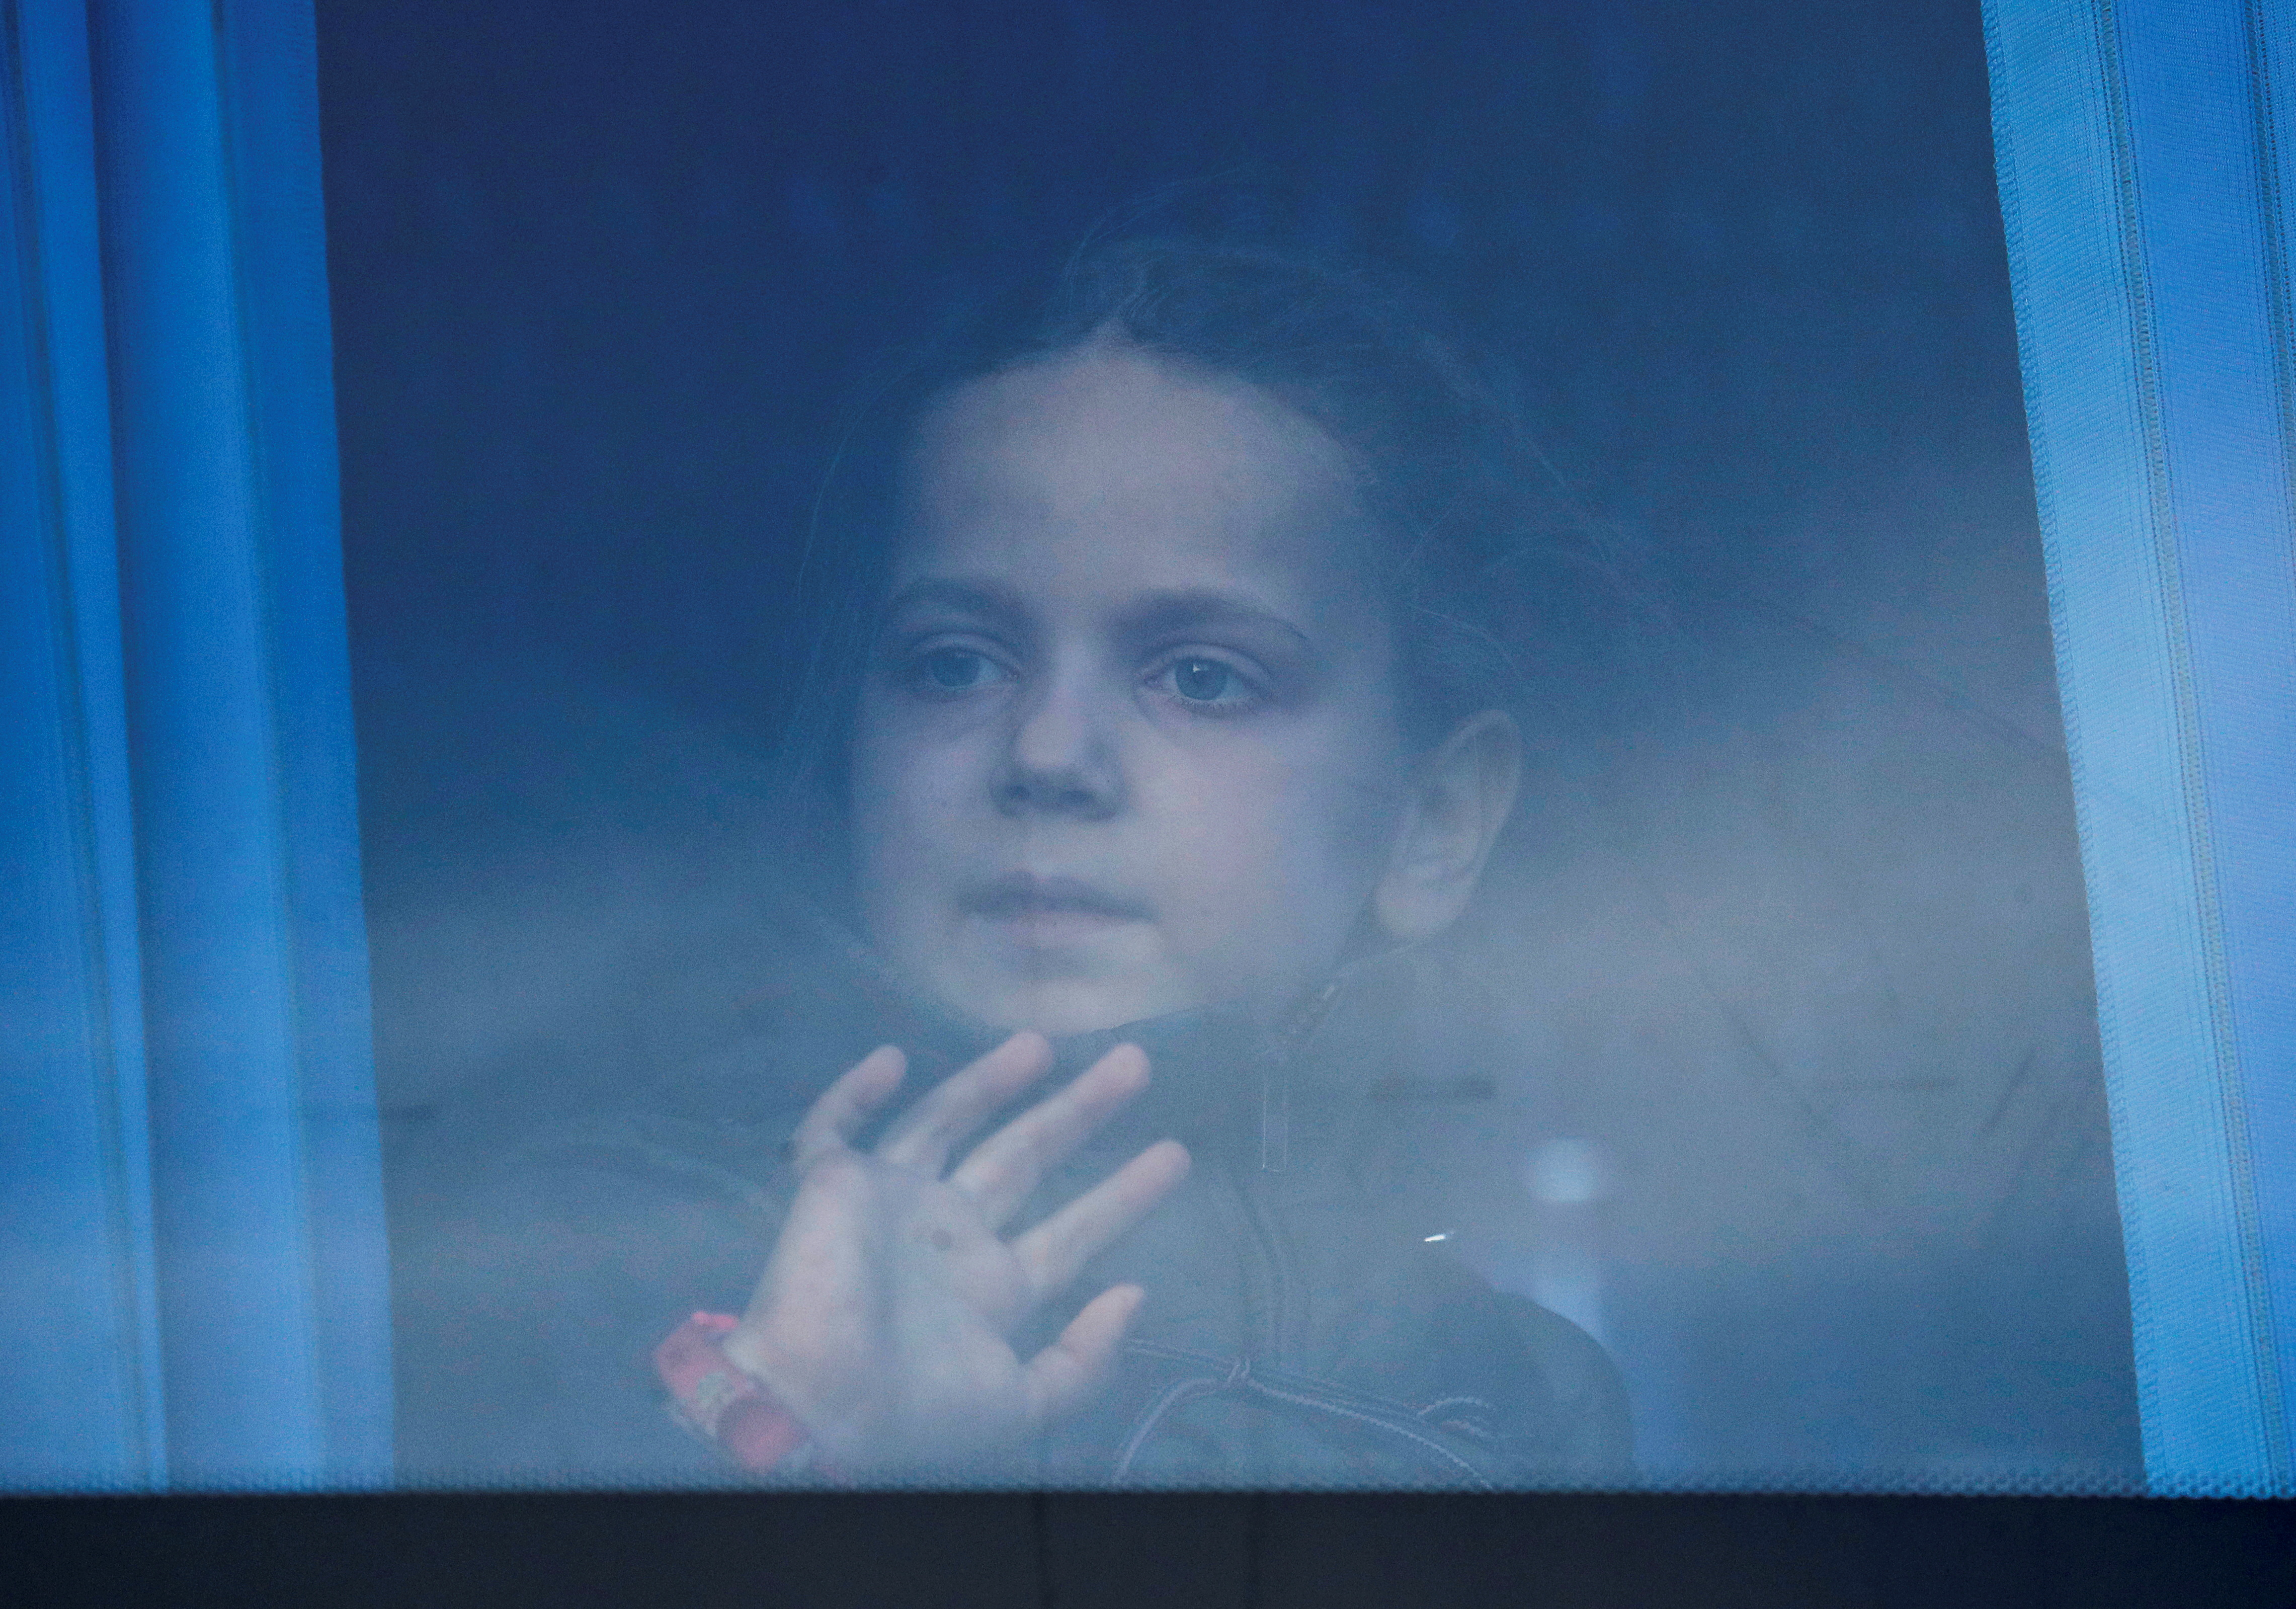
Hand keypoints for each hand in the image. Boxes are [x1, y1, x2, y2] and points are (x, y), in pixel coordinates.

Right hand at [720, 1032, 1189, 1477]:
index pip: (1074, 1229)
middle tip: (1135, 1063)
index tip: (1176, 1155)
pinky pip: (832, 1128)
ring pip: (947, 1124)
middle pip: (1026, 1157)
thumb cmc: (914, 1409)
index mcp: (993, 1288)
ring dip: (989, 1081)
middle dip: (1079, 1112)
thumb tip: (1136, 1294)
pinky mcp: (830, 1184)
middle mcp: (948, 1236)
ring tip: (1041, 1042)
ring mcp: (890, 1204)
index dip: (1125, 1194)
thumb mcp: (1022, 1404)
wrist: (814, 1405)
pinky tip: (891, 1058)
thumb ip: (1085, 1360)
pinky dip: (854, 1093)